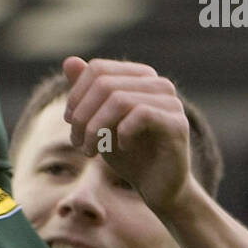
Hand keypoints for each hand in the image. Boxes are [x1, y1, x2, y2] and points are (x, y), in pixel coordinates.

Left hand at [61, 56, 192, 216]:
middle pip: (104, 84)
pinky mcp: (178, 123)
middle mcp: (158, 84)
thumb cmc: (127, 153)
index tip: (71, 123)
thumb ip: (86, 92)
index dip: (76, 95)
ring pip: (119, 99)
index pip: (97, 69)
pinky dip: (121, 133)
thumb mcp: (98, 121)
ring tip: (90, 151)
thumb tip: (69, 60)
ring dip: (96, 128)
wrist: (157, 187)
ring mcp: (171, 102)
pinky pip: (140, 114)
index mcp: (139, 77)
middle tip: (77, 143)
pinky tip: (120, 147)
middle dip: (83, 116)